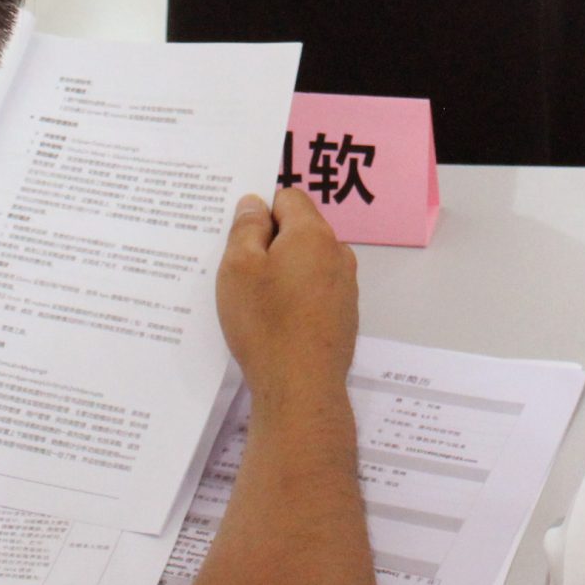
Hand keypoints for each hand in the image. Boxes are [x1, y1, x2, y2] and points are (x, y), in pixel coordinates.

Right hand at [217, 189, 358, 399]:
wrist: (300, 387)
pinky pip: (316, 290)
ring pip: (308, 262)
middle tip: (238, 269)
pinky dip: (296, 296)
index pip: (289, 197)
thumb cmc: (265, 323)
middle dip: (270, 242)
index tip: (239, 234)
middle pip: (300, 229)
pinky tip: (275, 321)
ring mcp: (345, 286)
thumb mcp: (238, 268)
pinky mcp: (344, 315)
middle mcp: (337, 254)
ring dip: (283, 271)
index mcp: (313, 234)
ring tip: (255, 299)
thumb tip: (255, 202)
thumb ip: (246, 228)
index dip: (261, 209)